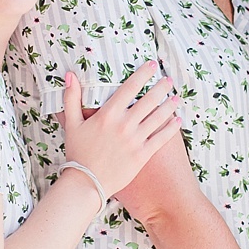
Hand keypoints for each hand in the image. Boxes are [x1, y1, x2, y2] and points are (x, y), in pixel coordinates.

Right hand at [60, 63, 179, 195]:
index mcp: (108, 114)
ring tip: (176, 97)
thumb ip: (71, 98)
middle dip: (161, 87)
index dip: (143, 74)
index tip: (152, 65)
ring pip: (158, 117)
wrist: (86, 183)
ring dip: (170, 105)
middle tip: (169, 79)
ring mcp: (135, 140)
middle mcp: (124, 125)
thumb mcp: (71, 124)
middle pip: (149, 100)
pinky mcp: (142, 155)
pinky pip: (161, 138)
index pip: (130, 88)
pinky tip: (177, 120)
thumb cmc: (78, 153)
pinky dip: (171, 128)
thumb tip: (70, 74)